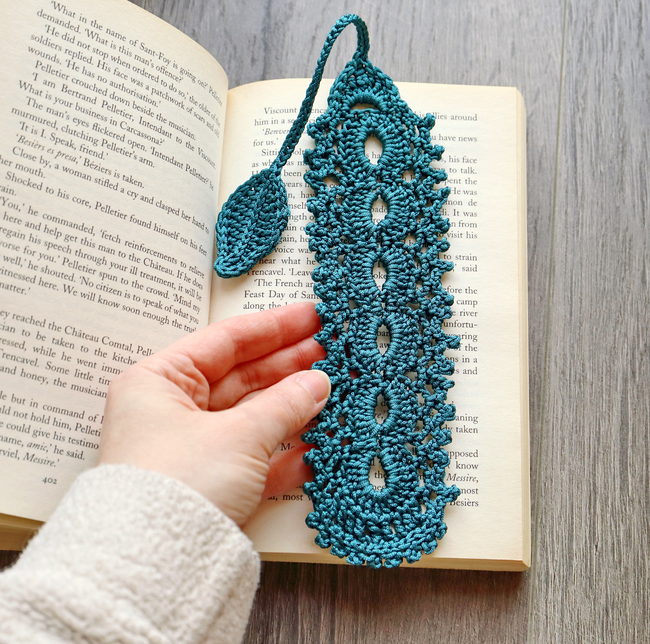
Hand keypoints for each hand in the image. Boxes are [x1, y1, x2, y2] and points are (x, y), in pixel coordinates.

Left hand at [97, 303, 328, 527]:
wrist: (153, 569)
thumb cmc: (178, 485)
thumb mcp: (238, 436)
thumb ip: (285, 405)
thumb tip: (319, 382)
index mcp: (160, 382)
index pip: (225, 340)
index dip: (274, 326)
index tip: (311, 316)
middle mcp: (171, 411)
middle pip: (241, 377)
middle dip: (289, 366)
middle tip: (331, 351)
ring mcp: (191, 449)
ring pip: (251, 418)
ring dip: (293, 409)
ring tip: (334, 391)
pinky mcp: (209, 484)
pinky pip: (252, 458)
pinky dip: (284, 453)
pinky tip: (317, 444)